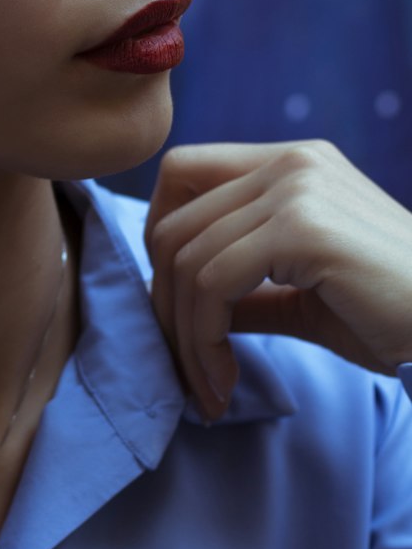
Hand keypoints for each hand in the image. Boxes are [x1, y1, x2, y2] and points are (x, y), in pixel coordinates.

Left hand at [143, 140, 411, 422]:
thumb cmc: (393, 317)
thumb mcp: (302, 293)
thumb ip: (243, 284)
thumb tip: (180, 302)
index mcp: (293, 164)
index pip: (184, 172)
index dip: (159, 234)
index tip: (174, 304)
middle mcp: (291, 162)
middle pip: (174, 221)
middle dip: (165, 301)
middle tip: (183, 364)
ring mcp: (296, 188)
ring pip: (187, 258)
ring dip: (185, 335)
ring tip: (207, 386)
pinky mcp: (303, 228)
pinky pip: (214, 283)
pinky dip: (205, 339)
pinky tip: (224, 379)